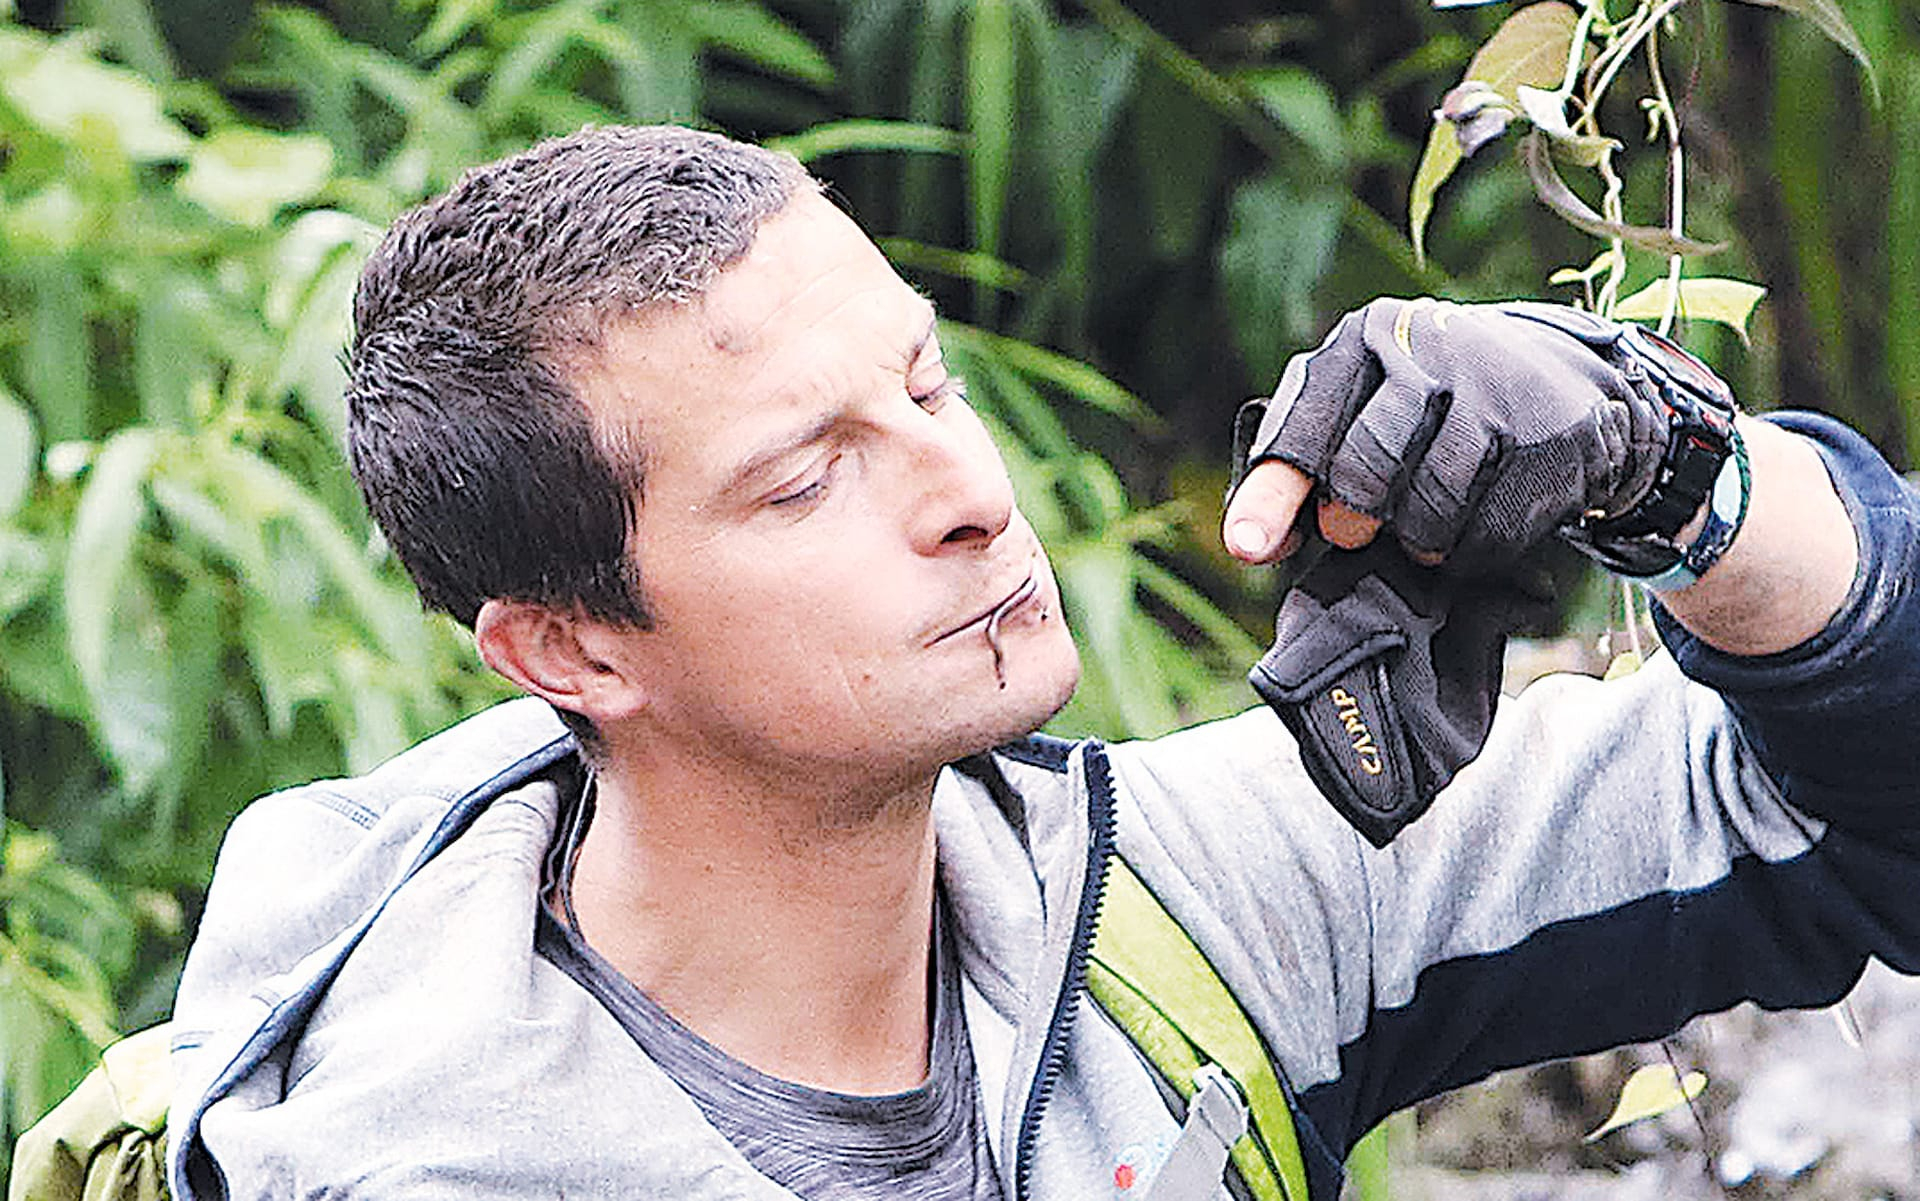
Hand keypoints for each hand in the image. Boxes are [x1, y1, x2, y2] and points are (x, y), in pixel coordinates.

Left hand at [1224, 298, 1669, 568]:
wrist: (1562, 383)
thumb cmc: (1429, 412)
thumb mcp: (1356, 413)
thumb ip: (1295, 469)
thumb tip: (1251, 542)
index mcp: (1366, 337)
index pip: (1306, 425)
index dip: (1273, 495)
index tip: (1246, 549)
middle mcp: (1430, 346)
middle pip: (1365, 469)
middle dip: (1352, 518)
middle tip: (1354, 531)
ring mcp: (1498, 386)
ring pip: (1429, 509)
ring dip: (1417, 540)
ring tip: (1421, 528)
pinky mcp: (1554, 433)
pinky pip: (1490, 532)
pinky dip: (1470, 552)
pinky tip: (1472, 527)